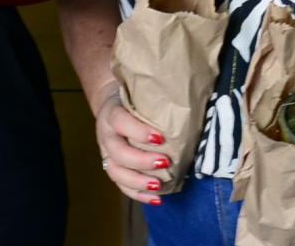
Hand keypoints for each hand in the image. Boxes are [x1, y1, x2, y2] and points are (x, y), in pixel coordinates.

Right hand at [93, 82, 170, 204]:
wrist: (114, 106)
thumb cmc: (134, 101)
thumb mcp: (139, 95)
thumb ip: (155, 103)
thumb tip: (188, 108)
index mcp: (112, 113)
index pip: (120, 121)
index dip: (138, 131)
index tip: (160, 138)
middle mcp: (106, 135)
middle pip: (118, 152)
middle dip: (141, 161)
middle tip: (165, 162)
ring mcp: (107, 154)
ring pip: (116, 172)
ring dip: (138, 182)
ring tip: (158, 185)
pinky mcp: (112, 168)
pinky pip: (122, 186)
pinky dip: (139, 195)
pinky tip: (157, 198)